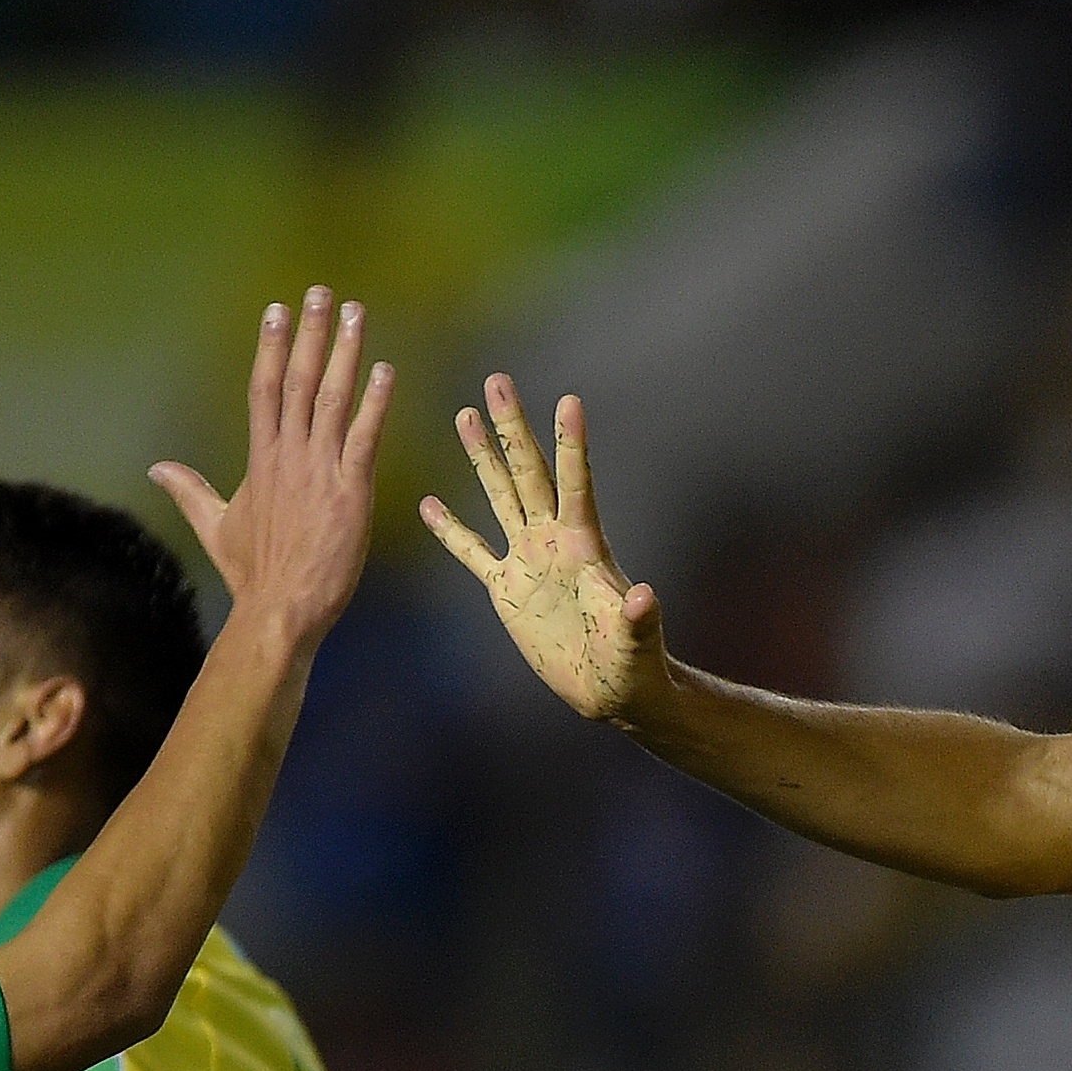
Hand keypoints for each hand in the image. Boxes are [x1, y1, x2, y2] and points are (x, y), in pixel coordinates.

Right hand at [150, 287, 393, 641]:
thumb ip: (190, 490)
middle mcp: (288, 455)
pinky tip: (384, 371)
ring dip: (344, 353)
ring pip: (330, 398)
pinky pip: (363, 437)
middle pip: (296, 379)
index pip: (263, 387)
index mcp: (261, 458)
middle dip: (310, 333)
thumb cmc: (253, 575)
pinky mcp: (350, 491)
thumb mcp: (216, 525)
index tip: (279, 308)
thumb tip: (158, 467)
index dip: (272, 345)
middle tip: (322, 292)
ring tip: (355, 314)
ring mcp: (319, 471)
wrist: (279, 610)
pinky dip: (374, 403)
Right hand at [421, 376, 667, 722]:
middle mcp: (553, 541)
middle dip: (512, 428)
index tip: (569, 400)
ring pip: (500, 496)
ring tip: (464, 413)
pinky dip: (451, 530)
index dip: (572, 445)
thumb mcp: (636, 642)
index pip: (577, 484)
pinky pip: (472, 552)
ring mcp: (528, 560)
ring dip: (482, 457)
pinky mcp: (507, 590)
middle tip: (497, 380)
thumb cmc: (632, 665)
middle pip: (529, 473)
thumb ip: (638, 618)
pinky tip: (429, 505)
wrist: (609, 690)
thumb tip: (642, 596)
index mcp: (585, 546)